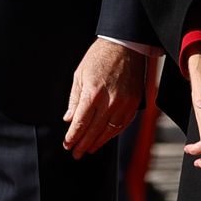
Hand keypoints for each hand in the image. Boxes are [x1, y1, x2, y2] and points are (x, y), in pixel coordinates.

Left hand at [63, 39, 144, 157]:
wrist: (124, 47)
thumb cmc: (99, 57)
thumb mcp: (80, 75)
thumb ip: (74, 99)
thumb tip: (69, 119)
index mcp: (93, 93)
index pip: (81, 122)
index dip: (73, 136)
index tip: (67, 144)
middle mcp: (109, 102)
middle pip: (94, 130)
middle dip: (82, 144)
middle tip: (75, 153)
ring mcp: (124, 104)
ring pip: (109, 131)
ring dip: (97, 142)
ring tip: (88, 149)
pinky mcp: (134, 105)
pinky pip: (122, 125)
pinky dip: (112, 134)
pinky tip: (104, 138)